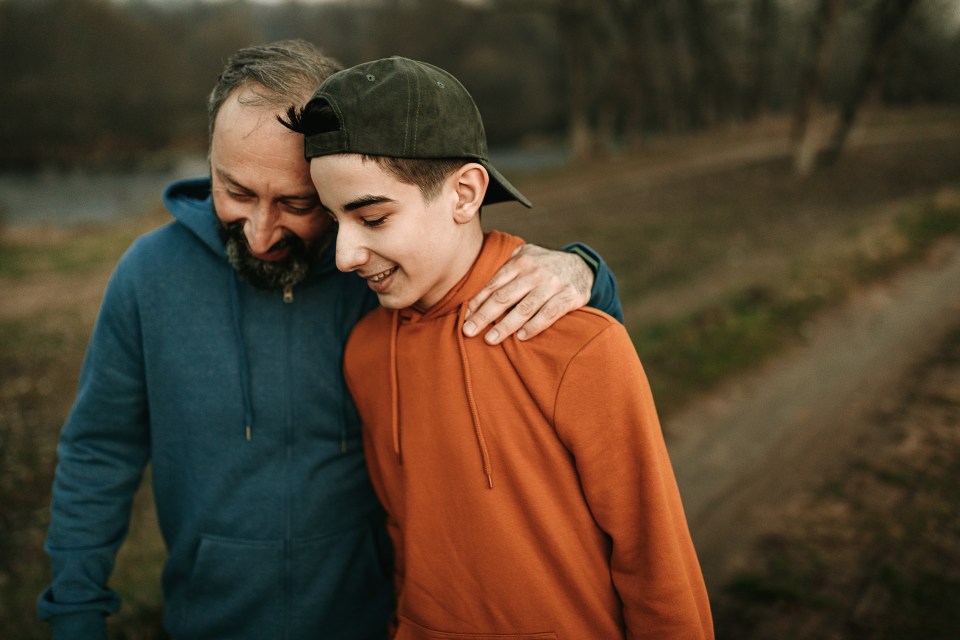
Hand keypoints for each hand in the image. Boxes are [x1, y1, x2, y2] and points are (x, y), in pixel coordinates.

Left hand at [463, 243, 593, 343]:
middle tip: (468, 331)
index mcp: (520, 262)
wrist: (582, 266)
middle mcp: (535, 272)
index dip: (477, 302)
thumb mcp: (525, 257)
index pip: (493, 284)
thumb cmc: (544, 266)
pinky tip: (522, 337)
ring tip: (490, 339)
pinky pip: (550, 313)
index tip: (464, 317)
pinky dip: (535, 326)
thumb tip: (472, 281)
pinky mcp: (570, 296)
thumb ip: (504, 267)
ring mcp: (553, 284)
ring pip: (525, 307)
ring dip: (506, 325)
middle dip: (484, 315)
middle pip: (504, 297)